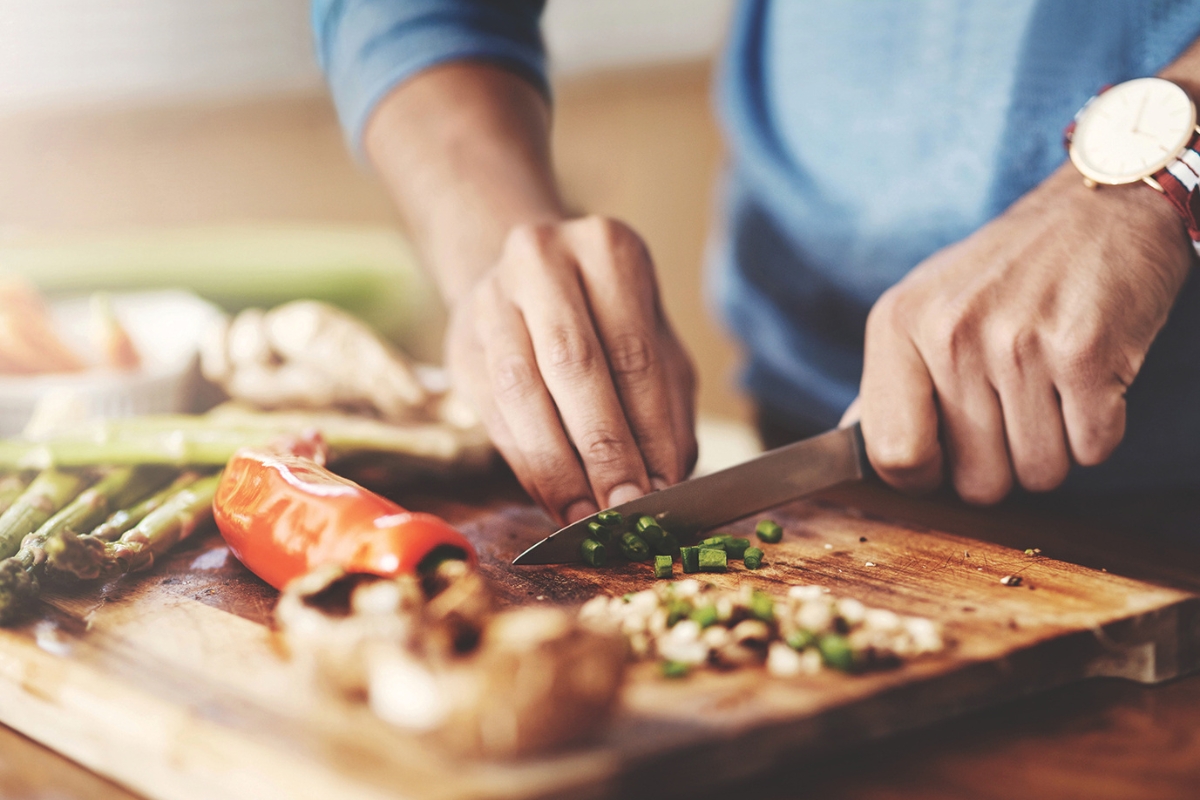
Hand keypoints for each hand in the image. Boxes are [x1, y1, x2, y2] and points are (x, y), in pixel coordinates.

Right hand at [445, 215, 697, 522]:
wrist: (528, 280)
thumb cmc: (608, 321)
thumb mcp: (654, 346)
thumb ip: (666, 409)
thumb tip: (665, 482)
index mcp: (607, 249)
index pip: (634, 353)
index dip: (648, 429)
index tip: (661, 489)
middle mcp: (542, 261)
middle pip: (574, 365)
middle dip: (602, 449)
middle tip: (624, 508)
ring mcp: (491, 299)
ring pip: (522, 391)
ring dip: (556, 465)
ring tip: (586, 515)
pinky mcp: (459, 343)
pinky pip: (492, 413)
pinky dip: (526, 464)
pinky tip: (553, 499)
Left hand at [855, 166, 1192, 502]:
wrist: (1100, 206)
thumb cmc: (1005, 271)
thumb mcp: (923, 307)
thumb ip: (888, 382)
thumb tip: (848, 443)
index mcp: (897, 324)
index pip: (893, 456)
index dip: (925, 476)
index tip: (946, 457)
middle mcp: (950, 333)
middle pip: (976, 482)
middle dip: (1002, 464)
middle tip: (1014, 408)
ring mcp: (1018, 343)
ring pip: (1038, 474)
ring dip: (1054, 448)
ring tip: (1051, 386)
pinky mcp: (1086, 353)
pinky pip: (1092, 450)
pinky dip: (1097, 431)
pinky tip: (1086, 379)